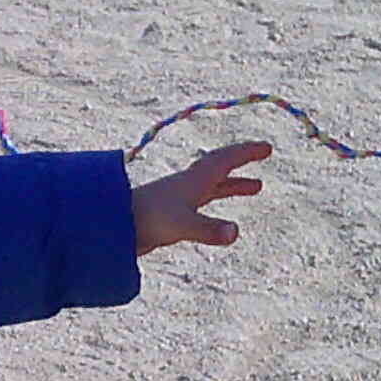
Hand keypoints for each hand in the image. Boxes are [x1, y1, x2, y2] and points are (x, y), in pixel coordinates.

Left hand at [133, 140, 269, 251]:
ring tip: (257, 187)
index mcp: (193, 180)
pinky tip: (224, 217)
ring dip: (235, 185)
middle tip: (264, 154)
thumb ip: (208, 229)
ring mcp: (180, 199)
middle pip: (220, 167)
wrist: (113, 228)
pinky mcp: (173, 215)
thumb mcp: (181, 225)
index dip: (246, 152)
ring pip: (214, 186)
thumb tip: (235, 232)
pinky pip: (203, 202)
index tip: (267, 147)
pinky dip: (217, 202)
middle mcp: (188, 185)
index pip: (225, 159)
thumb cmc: (146, 221)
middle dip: (243, 160)